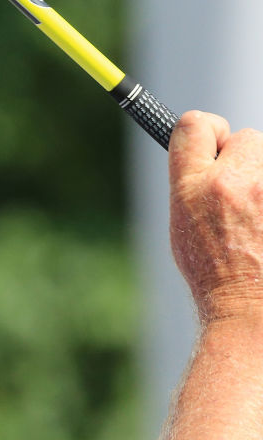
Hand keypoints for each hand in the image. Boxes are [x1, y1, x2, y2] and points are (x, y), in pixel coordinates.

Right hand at [168, 111, 262, 322]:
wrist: (253, 312)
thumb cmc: (217, 275)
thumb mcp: (185, 227)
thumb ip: (194, 183)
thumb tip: (211, 149)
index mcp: (195, 188)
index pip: (195, 126)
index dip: (207, 131)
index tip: (215, 146)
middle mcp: (236, 182)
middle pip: (248, 138)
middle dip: (247, 161)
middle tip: (243, 200)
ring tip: (261, 223)